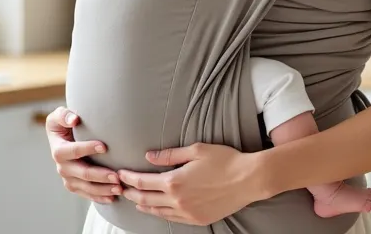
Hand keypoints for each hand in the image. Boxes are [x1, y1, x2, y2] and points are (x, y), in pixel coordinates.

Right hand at [45, 106, 121, 203]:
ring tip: (119, 188)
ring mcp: (68, 178)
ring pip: (86, 187)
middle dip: (99, 175)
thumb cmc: (65, 124)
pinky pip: (87, 194)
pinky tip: (112, 198)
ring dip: (102, 189)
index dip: (87, 148)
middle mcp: (62, 166)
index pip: (72, 151)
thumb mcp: (59, 116)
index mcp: (58, 150)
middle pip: (82, 173)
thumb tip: (74, 120)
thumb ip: (64, 115)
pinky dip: (99, 197)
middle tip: (116, 176)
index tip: (104, 147)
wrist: (64, 138)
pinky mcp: (75, 185)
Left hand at [117, 143, 263, 224]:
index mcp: (174, 181)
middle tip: (122, 188)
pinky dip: (160, 214)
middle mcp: (177, 200)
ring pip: (157, 211)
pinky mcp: (197, 220)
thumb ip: (170, 155)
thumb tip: (149, 156)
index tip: (121, 174)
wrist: (249, 179)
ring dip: (143, 205)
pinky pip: (172, 219)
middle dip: (131, 192)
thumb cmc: (225, 161)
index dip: (129, 178)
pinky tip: (156, 210)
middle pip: (145, 198)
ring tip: (136, 200)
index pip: (143, 182)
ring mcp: (187, 212)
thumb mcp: (196, 150)